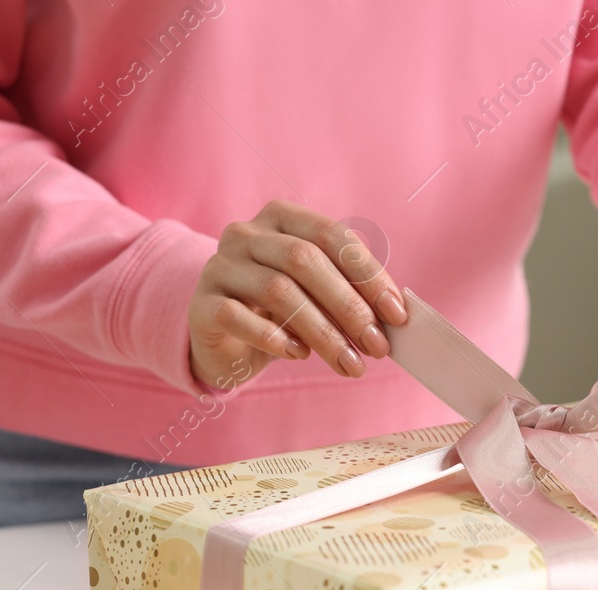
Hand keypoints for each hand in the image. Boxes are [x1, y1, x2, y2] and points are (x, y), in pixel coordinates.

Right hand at [188, 200, 406, 389]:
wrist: (223, 337)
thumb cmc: (281, 311)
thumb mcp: (318, 293)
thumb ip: (349, 292)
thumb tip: (394, 316)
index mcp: (282, 218)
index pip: (331, 235)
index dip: (368, 274)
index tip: (396, 314)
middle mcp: (246, 234)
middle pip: (305, 260)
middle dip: (349, 307)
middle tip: (377, 346)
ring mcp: (219, 266)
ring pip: (279, 291)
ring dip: (323, 332)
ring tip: (350, 363)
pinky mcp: (201, 303)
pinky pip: (239, 317)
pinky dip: (275, 338)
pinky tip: (299, 355)